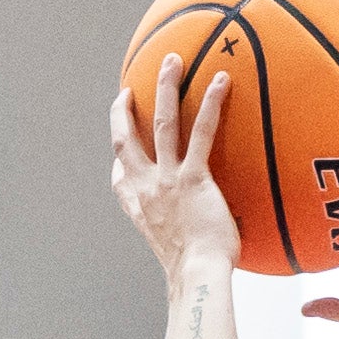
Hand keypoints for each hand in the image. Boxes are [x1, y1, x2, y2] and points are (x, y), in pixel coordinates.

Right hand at [108, 54, 237, 280]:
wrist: (197, 277)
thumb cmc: (194, 270)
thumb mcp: (176, 248)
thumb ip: (180, 229)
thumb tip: (201, 233)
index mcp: (137, 207)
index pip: (119, 175)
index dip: (118, 156)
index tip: (120, 143)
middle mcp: (145, 188)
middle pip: (125, 138)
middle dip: (126, 109)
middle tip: (131, 87)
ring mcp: (166, 180)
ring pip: (161, 123)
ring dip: (165, 88)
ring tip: (173, 60)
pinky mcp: (193, 178)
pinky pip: (200, 132)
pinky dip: (211, 104)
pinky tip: (221, 81)